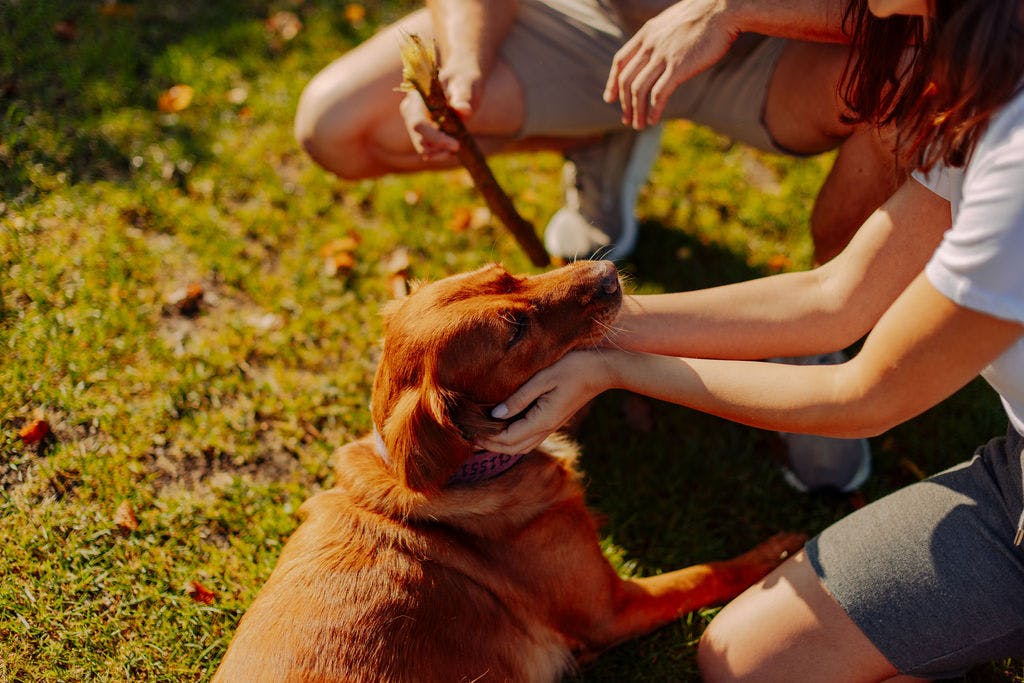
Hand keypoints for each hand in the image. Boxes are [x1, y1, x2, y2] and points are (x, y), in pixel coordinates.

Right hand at [399, 60, 481, 161]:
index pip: (418, 123)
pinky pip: (427, 149)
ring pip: (422, 147)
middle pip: (418, 138)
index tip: (455, 145)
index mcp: (417, 97)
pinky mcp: (422, 131)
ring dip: (439, 153)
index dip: (434, 138)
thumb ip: (464, 96)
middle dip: (438, 148)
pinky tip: (451, 150)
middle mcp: (411, 110)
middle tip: (457, 146)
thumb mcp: (466, 85)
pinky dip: (438, 154)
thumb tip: (464, 109)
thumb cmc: (464, 80)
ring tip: (456, 147)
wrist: (462, 81)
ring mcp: (415, 122)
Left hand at [477, 350, 613, 454]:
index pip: (508, 438)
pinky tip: (502, 427)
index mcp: (543, 420)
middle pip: (513, 448)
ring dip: (500, 445)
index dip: (486, 438)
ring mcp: (551, 426)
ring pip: (521, 447)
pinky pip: (529, 438)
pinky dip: (512, 439)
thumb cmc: (574, 367)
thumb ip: (519, 398)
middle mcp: (546, 428)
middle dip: (490, 446)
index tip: (468, 429)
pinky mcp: (552, 420)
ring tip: (481, 435)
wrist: (603, 370)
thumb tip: (495, 415)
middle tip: (468, 436)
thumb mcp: (544, 378)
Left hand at [604, 0, 738, 128]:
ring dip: (637, 111)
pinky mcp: (679, 66)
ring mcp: (663, 55)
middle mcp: (650, 45)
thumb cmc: (705, 15)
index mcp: (647, 33)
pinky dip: (653, 109)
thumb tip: (659, 52)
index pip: (620, 61)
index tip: (610, 98)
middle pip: (626, 80)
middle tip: (626, 119)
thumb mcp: (674, 23)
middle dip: (624, 103)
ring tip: (639, 125)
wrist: (723, 8)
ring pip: (639, 90)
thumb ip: (662, 37)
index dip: (612, 82)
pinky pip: (658, 94)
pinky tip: (653, 120)